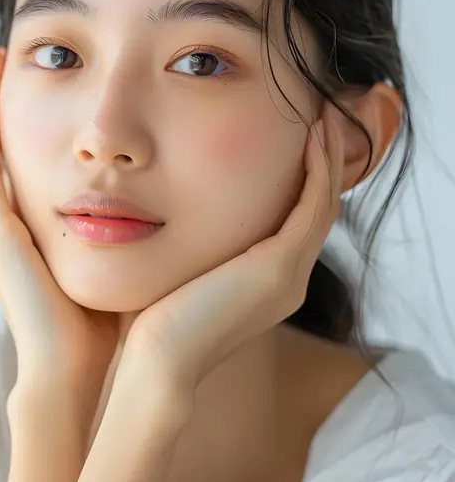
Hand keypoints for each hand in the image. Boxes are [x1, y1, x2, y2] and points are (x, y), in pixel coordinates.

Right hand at [0, 48, 118, 408]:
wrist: (77, 371)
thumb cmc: (106, 321)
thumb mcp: (120, 261)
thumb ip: (137, 231)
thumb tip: (180, 202)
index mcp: (39, 229)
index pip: (37, 160)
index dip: (42, 121)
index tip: (60, 79)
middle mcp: (10, 222)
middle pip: (6, 146)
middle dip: (11, 100)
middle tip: (16, 53)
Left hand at [120, 106, 344, 394]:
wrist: (159, 360)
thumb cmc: (156, 320)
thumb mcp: (184, 271)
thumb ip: (193, 245)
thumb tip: (168, 212)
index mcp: (269, 283)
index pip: (296, 222)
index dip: (303, 180)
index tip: (296, 141)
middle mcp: (289, 280)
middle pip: (318, 210)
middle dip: (322, 165)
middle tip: (321, 123)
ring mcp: (291, 274)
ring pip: (323, 204)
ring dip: (326, 160)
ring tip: (321, 121)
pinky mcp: (282, 265)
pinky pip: (313, 206)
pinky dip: (317, 170)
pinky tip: (311, 138)